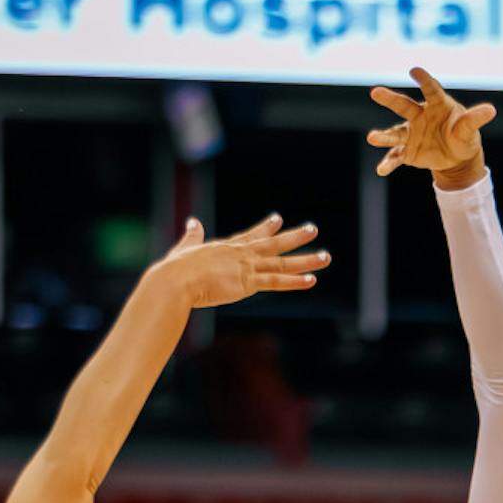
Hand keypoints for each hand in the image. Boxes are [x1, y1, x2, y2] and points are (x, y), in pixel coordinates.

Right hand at [150, 213, 329, 307]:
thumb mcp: (186, 248)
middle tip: (313, 229)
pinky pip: (277, 281)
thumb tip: (192, 221)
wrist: (176, 280)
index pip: (252, 235)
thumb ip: (192, 235)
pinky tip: (312, 279)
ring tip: (325, 257)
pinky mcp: (248, 283)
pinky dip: (295, 281)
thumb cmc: (177, 269)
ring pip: (282, 262)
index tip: (278, 219)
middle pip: (274, 243)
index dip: (266, 227)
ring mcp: (247, 267)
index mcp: (227, 247)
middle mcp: (241, 254)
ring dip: (306, 260)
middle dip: (295, 237)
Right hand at [366, 67, 497, 188]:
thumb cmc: (463, 135)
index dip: (424, 80)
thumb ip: (475, 119)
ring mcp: (412, 133)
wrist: (455, 157)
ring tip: (372, 138)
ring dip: (384, 136)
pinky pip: (396, 157)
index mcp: (437, 105)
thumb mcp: (469, 129)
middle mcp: (420, 116)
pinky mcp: (408, 151)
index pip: (431, 90)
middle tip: (375, 91)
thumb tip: (491, 110)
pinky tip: (382, 170)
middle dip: (390, 99)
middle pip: (404, 106)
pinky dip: (389, 163)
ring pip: (395, 133)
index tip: (414, 70)